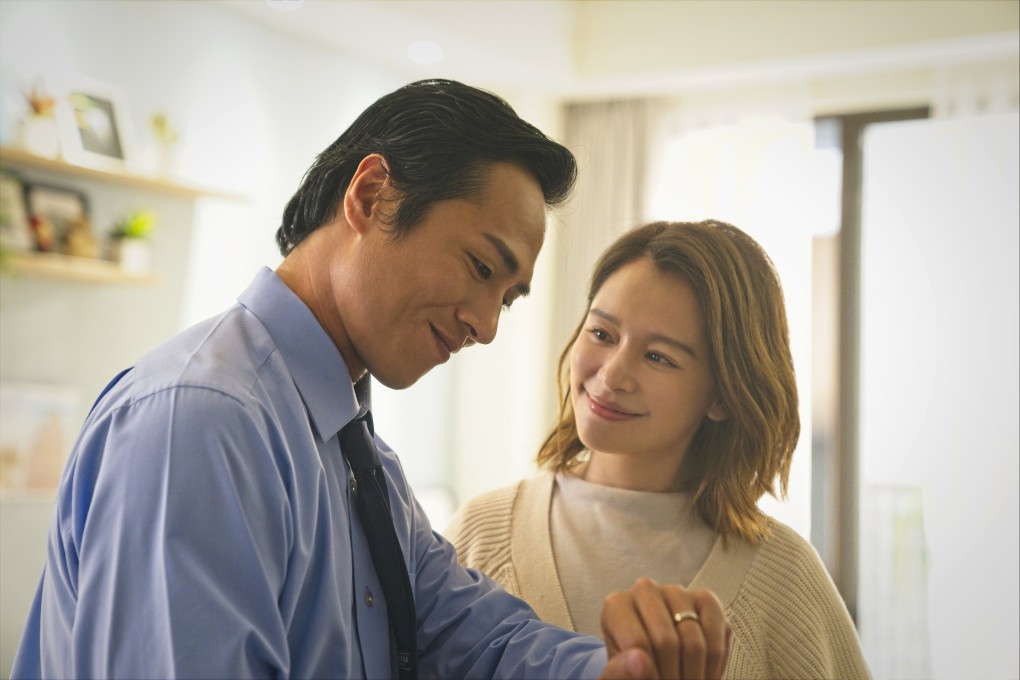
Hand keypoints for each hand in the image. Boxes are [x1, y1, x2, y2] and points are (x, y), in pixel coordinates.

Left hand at [598, 578, 731, 679]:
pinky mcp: (706, 600)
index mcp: (618, 605)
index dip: (650, 674)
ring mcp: (678, 593)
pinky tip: (704, 673)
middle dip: (672, 676)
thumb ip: (619, 672)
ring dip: (694, 675)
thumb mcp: (617, 675)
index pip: (638, 644)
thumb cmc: (632, 668)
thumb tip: (639, 662)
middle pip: (666, 642)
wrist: (650, 664)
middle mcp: (646, 591)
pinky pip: (720, 634)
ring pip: (694, 643)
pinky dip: (715, 664)